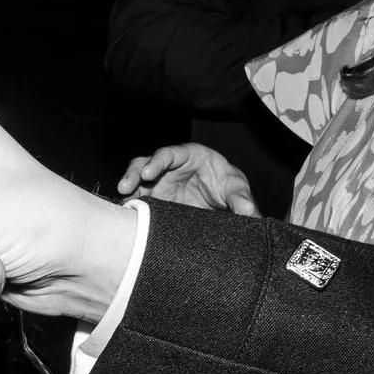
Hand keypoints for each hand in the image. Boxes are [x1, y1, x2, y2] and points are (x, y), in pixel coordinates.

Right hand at [118, 142, 256, 214]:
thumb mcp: (235, 186)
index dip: (157, 162)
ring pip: (135, 183)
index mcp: (186, 155)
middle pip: (143, 165)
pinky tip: (128, 220)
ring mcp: (157, 183)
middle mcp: (167, 167)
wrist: (219, 198)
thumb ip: (241, 198)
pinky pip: (138, 202)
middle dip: (133, 175)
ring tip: (122, 205)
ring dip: (127, 192)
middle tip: (125, 188)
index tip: (149, 173)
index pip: (167, 154)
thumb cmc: (225, 182)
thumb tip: (250, 213)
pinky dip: (131, 209)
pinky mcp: (153, 199)